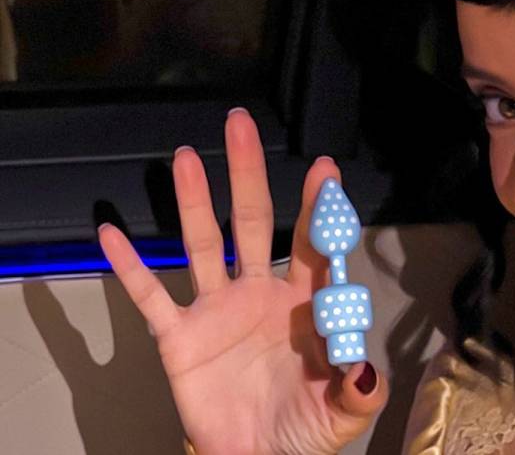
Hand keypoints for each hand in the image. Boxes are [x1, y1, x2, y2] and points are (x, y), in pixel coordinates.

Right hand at [99, 108, 388, 453]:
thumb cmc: (304, 425)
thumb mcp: (342, 411)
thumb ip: (359, 390)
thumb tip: (365, 368)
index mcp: (305, 304)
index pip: (315, 246)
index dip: (319, 209)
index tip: (324, 169)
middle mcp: (260, 294)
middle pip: (254, 223)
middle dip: (249, 175)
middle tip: (241, 126)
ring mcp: (217, 310)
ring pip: (204, 244)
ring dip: (195, 201)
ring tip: (187, 158)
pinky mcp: (180, 338)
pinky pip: (151, 297)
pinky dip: (131, 267)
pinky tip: (113, 233)